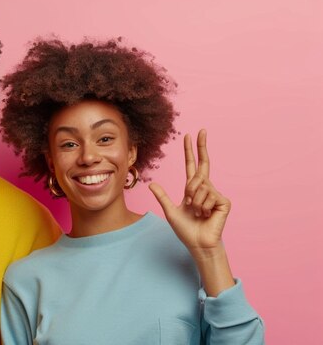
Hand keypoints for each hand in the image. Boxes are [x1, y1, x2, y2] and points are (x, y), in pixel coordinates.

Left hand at [148, 129, 230, 259]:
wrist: (198, 243)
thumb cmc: (185, 230)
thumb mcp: (170, 211)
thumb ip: (162, 197)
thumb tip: (151, 184)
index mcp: (192, 189)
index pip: (191, 166)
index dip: (190, 151)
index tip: (189, 136)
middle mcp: (205, 188)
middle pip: (203, 164)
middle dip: (201, 144)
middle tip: (202, 129)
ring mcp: (215, 194)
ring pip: (199, 185)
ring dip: (194, 201)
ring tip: (197, 212)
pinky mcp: (223, 201)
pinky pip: (208, 195)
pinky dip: (202, 207)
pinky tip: (206, 215)